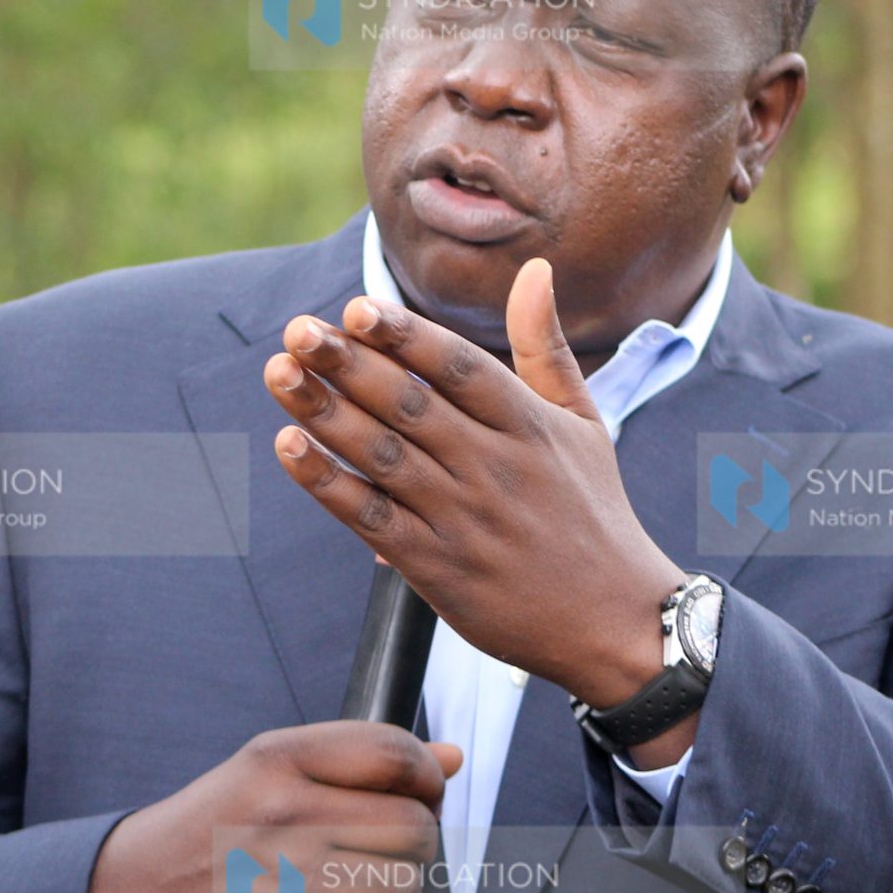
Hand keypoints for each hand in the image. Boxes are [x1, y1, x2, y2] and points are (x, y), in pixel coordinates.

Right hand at [81, 722, 463, 892]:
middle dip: (420, 841)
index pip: (395, 753)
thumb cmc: (213, 826)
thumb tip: (450, 758)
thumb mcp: (270, 769)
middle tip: (392, 850)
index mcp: (281, 757)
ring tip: (363, 888)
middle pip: (414, 824)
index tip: (422, 793)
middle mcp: (286, 810)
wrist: (134, 892)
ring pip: (406, 884)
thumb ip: (359, 759)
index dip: (427, 777)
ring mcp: (289, 874)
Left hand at [263, 257, 687, 742]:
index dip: (407, 336)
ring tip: (280, 374)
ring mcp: (461, 518)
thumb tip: (535, 269)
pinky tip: (289, 449)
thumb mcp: (584, 421)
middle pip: (410, 405)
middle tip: (297, 330)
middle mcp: (492, 466)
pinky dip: (328, 484)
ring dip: (325, 413)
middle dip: (348, 364)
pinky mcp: (436, 566)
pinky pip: (371, 518)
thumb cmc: (593, 511)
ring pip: (382, 456)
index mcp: (527, 425)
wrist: (613, 623)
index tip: (358, 307)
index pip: (460, 368)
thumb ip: (545, 347)